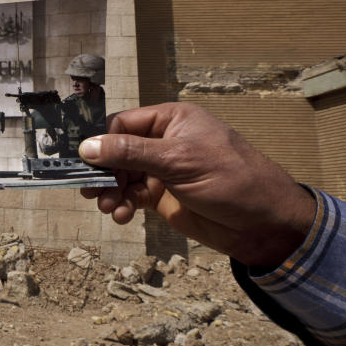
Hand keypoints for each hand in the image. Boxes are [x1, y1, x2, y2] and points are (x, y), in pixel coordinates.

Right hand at [77, 103, 315, 268]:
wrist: (264, 225)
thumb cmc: (232, 180)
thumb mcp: (178, 160)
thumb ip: (130, 152)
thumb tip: (87, 146)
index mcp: (171, 121)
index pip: (122, 123)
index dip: (100, 141)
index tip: (81, 161)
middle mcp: (163, 142)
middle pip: (116, 151)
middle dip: (101, 171)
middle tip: (88, 189)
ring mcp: (162, 170)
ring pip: (120, 176)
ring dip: (109, 191)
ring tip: (108, 207)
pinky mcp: (162, 196)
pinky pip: (131, 196)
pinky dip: (122, 205)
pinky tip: (122, 215)